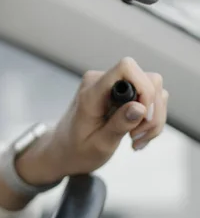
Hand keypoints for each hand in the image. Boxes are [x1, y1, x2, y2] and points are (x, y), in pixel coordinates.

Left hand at [18, 57, 167, 184]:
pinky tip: (136, 135)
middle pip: (149, 80)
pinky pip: (148, 98)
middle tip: (137, 136)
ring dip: (152, 119)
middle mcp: (101, 81)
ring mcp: (112, 85)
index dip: (144, 88)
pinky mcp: (120, 92)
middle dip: (152, 111)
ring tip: (136, 139)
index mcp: (91, 92)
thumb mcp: (98, 145)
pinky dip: (149, 119)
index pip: (126, 68)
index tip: (143, 116)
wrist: (64, 150)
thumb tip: (140, 107)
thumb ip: (119, 124)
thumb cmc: (76, 149)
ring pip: (154, 90)